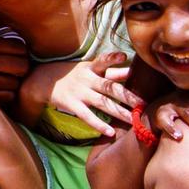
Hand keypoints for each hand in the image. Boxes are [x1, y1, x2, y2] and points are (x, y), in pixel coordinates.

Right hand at [0, 31, 30, 103]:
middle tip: (16, 67)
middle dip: (22, 66)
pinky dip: (6, 94)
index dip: (22, 50)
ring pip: (16, 84)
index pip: (18, 47)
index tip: (18, 53)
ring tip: (6, 78)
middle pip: (22, 66)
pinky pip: (7, 97)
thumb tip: (7, 35)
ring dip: (14, 81)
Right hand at [24, 52, 141, 136]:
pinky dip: (98, 124)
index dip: (113, 58)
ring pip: (102, 103)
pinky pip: (87, 116)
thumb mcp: (90, 69)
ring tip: (133, 120)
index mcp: (92, 68)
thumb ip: (111, 70)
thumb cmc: (75, 75)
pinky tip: (110, 132)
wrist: (45, 81)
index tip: (124, 56)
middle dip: (127, 96)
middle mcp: (87, 79)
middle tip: (142, 104)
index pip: (103, 61)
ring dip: (119, 112)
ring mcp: (79, 93)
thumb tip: (132, 68)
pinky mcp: (72, 105)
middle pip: (109, 87)